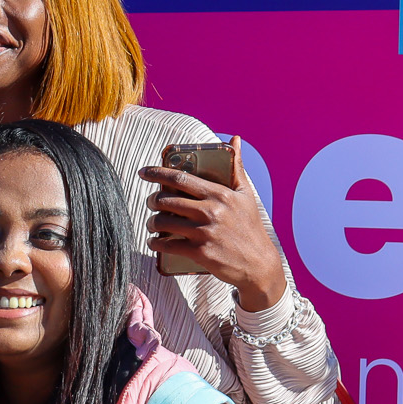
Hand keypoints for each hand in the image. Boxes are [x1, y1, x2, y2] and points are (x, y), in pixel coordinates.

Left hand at [137, 136, 287, 310]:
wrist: (259, 265)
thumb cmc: (250, 227)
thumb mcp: (246, 195)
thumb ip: (236, 167)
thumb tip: (234, 138)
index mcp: (219, 194)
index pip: (180, 178)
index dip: (157, 173)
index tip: (143, 172)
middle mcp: (210, 211)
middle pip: (166, 200)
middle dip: (152, 200)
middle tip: (151, 202)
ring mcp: (204, 233)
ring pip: (163, 222)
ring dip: (152, 222)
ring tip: (152, 222)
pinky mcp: (200, 252)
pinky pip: (167, 245)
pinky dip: (155, 243)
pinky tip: (154, 242)